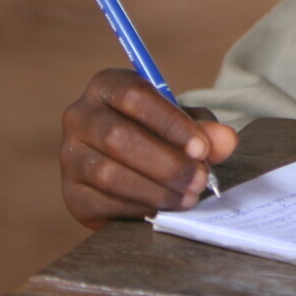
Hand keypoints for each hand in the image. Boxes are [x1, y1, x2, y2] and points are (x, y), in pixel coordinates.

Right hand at [60, 68, 238, 228]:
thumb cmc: (158, 133)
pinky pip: (103, 202)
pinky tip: (164, 208)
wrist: (130, 166)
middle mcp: (80, 117)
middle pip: (118, 137)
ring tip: (188, 197)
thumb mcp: (184, 124)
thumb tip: (225, 141)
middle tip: (199, 180)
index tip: (201, 149)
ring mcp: (70, 156)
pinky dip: (139, 207)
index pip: (135, 96)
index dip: (171, 123)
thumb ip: (205, 129)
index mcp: (107, 86)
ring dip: (156, 189)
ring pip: (109, 174)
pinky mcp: (71, 193)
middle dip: (166, 163)